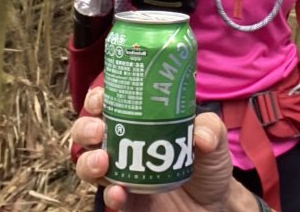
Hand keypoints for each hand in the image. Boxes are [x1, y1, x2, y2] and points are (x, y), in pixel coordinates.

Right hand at [73, 87, 239, 211]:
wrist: (213, 204)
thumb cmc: (206, 164)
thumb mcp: (214, 138)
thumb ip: (210, 129)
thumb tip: (201, 136)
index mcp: (137, 122)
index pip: (108, 104)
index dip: (97, 98)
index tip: (101, 98)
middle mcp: (122, 146)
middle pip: (88, 133)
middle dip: (86, 128)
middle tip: (99, 130)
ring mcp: (121, 175)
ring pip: (88, 164)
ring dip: (88, 161)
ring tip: (102, 161)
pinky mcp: (127, 202)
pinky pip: (110, 198)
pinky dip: (111, 194)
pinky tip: (118, 192)